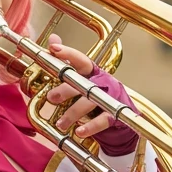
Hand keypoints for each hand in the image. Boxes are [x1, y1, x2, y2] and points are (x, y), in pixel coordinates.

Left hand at [45, 34, 137, 153]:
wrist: (121, 118)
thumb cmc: (95, 96)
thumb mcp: (81, 79)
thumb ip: (66, 62)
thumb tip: (53, 39)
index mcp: (92, 72)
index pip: (80, 59)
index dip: (67, 53)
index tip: (53, 48)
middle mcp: (102, 81)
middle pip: (83, 82)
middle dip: (65, 90)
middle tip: (50, 98)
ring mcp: (110, 97)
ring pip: (89, 102)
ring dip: (72, 113)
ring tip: (60, 123)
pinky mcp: (116, 114)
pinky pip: (102, 120)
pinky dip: (90, 127)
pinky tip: (79, 132)